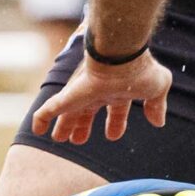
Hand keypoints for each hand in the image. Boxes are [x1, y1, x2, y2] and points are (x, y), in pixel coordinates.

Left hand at [31, 49, 170, 144]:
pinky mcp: (69, 94)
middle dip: (83, 125)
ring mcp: (83, 92)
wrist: (123, 55)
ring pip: (68, 112)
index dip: (115, 123)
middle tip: (78, 140)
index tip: (112, 135)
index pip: (116, 109)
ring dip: (64, 125)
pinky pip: (50, 108)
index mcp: (120, 90)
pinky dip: (42, 118)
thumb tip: (159, 122)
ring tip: (59, 138)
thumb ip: (156, 105)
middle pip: (88, 110)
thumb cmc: (140, 69)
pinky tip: (36, 128)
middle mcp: (100, 91)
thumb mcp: (156, 88)